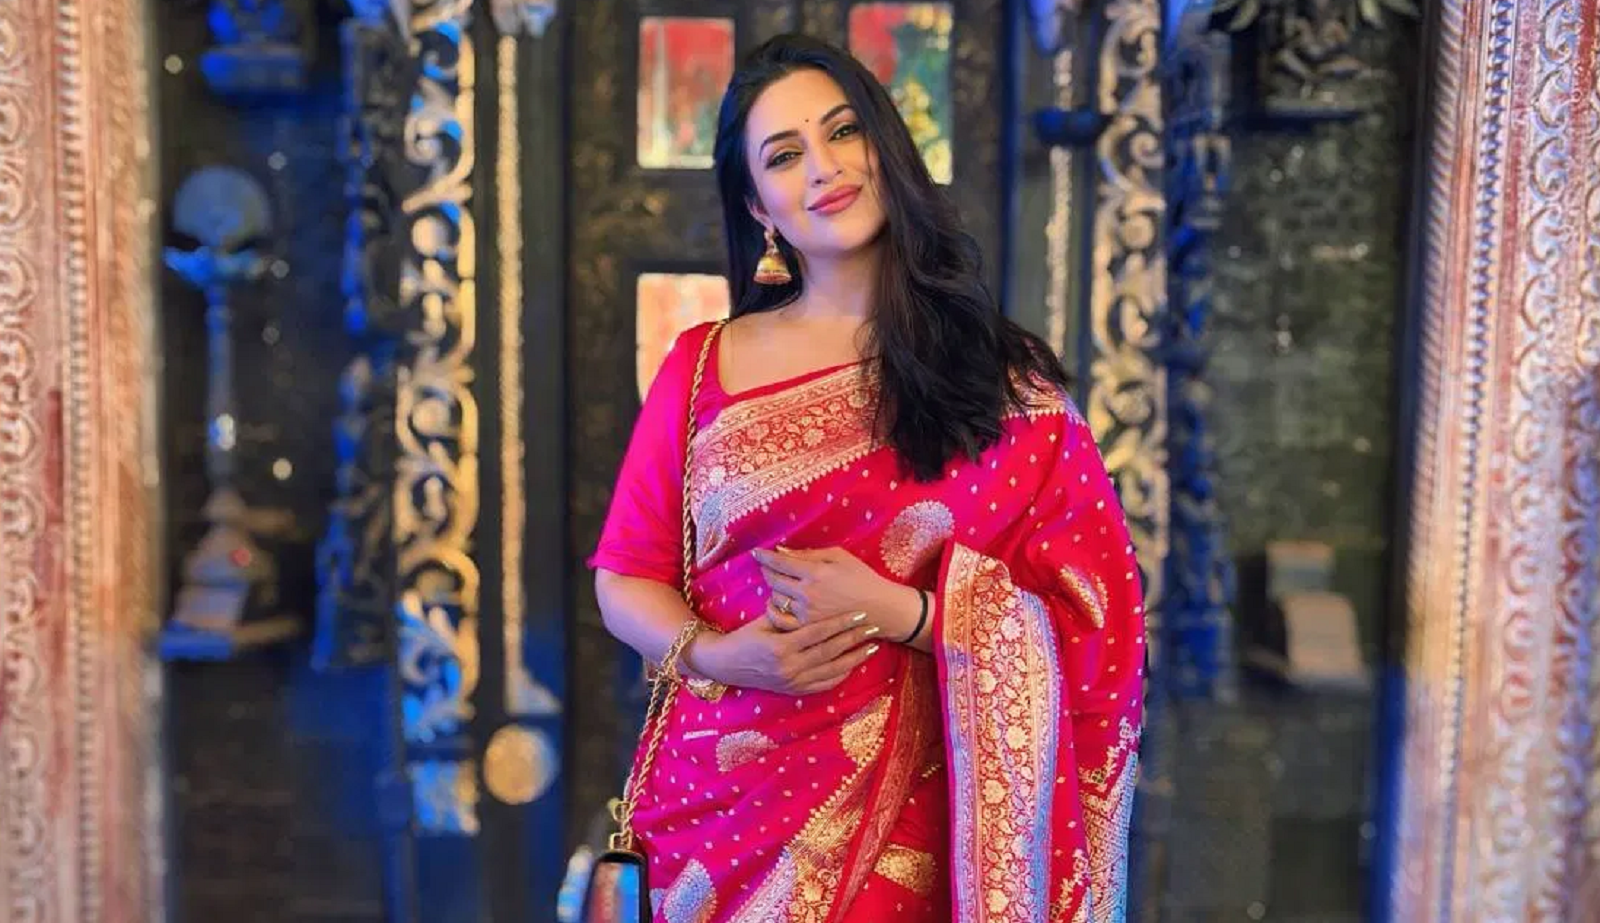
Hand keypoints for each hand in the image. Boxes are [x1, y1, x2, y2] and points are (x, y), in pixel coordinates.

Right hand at [691, 609, 881, 694]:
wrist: (725, 665)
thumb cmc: (744, 637)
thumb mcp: (763, 620)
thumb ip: (787, 612)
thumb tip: (807, 593)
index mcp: (780, 646)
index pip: (819, 632)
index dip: (841, 622)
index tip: (860, 614)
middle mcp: (789, 667)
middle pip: (830, 651)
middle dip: (854, 638)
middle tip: (874, 627)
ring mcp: (793, 682)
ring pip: (831, 670)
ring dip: (854, 658)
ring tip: (872, 646)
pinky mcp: (794, 691)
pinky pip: (823, 685)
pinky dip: (840, 675)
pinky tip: (853, 665)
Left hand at [751, 546, 900, 626]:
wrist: (880, 609)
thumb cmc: (862, 578)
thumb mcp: (839, 557)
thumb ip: (809, 554)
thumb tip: (783, 551)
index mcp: (816, 573)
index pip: (781, 562)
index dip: (765, 556)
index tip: (756, 552)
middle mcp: (808, 594)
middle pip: (774, 580)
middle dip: (767, 571)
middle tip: (766, 567)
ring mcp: (807, 614)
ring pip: (776, 599)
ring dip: (773, 589)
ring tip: (777, 585)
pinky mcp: (808, 629)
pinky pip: (781, 620)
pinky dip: (775, 611)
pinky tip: (778, 605)